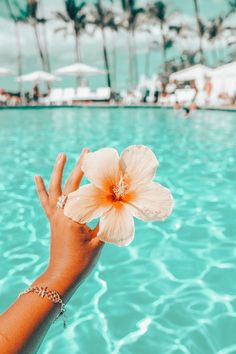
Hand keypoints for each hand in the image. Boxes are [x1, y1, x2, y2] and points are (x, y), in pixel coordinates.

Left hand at [34, 149, 102, 286]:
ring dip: (58, 171)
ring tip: (62, 155)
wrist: (62, 276)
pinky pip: (45, 201)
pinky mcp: (53, 221)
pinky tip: (37, 177)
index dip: (92, 175)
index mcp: (73, 218)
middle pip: (69, 184)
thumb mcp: (98, 241)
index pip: (83, 190)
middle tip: (86, 151)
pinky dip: (41, 188)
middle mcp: (61, 214)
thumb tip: (116, 206)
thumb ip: (106, 222)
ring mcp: (55, 217)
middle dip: (78, 166)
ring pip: (54, 189)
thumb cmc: (82, 261)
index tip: (100, 162)